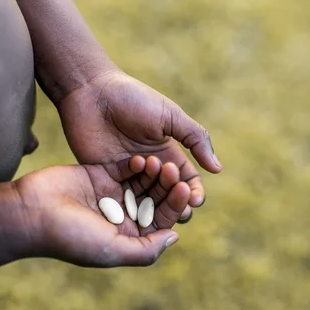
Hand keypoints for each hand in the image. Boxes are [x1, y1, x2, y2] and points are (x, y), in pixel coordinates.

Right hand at [13, 157, 189, 267]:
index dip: (175, 206)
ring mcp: (113, 194)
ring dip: (154, 173)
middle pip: (155, 199)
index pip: (161, 221)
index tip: (184, 189)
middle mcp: (123, 216)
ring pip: (143, 182)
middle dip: (167, 186)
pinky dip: (136, 164)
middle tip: (174, 170)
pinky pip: (125, 168)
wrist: (31, 213)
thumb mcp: (112, 251)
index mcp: (128, 237)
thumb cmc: (70, 237)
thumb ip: (145, 249)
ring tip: (159, 163)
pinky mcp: (100, 175)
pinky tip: (141, 159)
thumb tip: (175, 236)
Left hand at [58, 70, 221, 217]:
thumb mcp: (169, 115)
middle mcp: (150, 169)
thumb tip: (218, 169)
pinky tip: (134, 215)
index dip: (193, 191)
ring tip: (159, 217)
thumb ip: (194, 138)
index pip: (186, 180)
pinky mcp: (105, 180)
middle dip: (176, 205)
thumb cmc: (132, 99)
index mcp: (168, 153)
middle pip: (167, 196)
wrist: (91, 92)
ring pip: (145, 202)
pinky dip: (130, 208)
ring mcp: (127, 176)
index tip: (195, 199)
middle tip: (179, 212)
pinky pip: (121, 199)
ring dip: (154, 210)